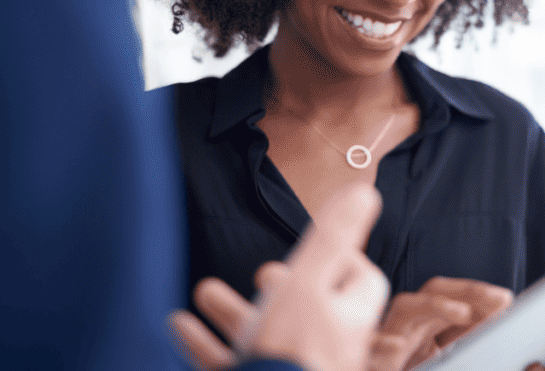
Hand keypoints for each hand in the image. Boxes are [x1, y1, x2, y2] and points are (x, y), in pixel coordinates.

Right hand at [169, 183, 389, 370]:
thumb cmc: (293, 353)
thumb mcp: (309, 282)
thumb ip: (332, 238)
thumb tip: (364, 191)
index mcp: (347, 319)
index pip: (362, 280)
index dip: (342, 257)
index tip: (316, 244)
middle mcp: (326, 347)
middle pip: (307, 307)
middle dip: (276, 284)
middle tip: (264, 274)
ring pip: (264, 335)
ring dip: (233, 311)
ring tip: (205, 292)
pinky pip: (232, 364)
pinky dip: (207, 344)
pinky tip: (180, 327)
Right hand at [377, 277, 513, 369]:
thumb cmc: (408, 366)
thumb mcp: (442, 353)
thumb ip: (464, 338)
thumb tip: (497, 322)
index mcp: (426, 321)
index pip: (454, 296)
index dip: (480, 294)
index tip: (507, 299)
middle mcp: (408, 321)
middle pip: (434, 291)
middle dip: (468, 291)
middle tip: (501, 299)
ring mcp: (387, 334)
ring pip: (405, 307)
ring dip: (434, 305)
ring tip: (464, 313)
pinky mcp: (369, 356)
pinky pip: (372, 344)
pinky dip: (382, 343)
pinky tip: (396, 345)